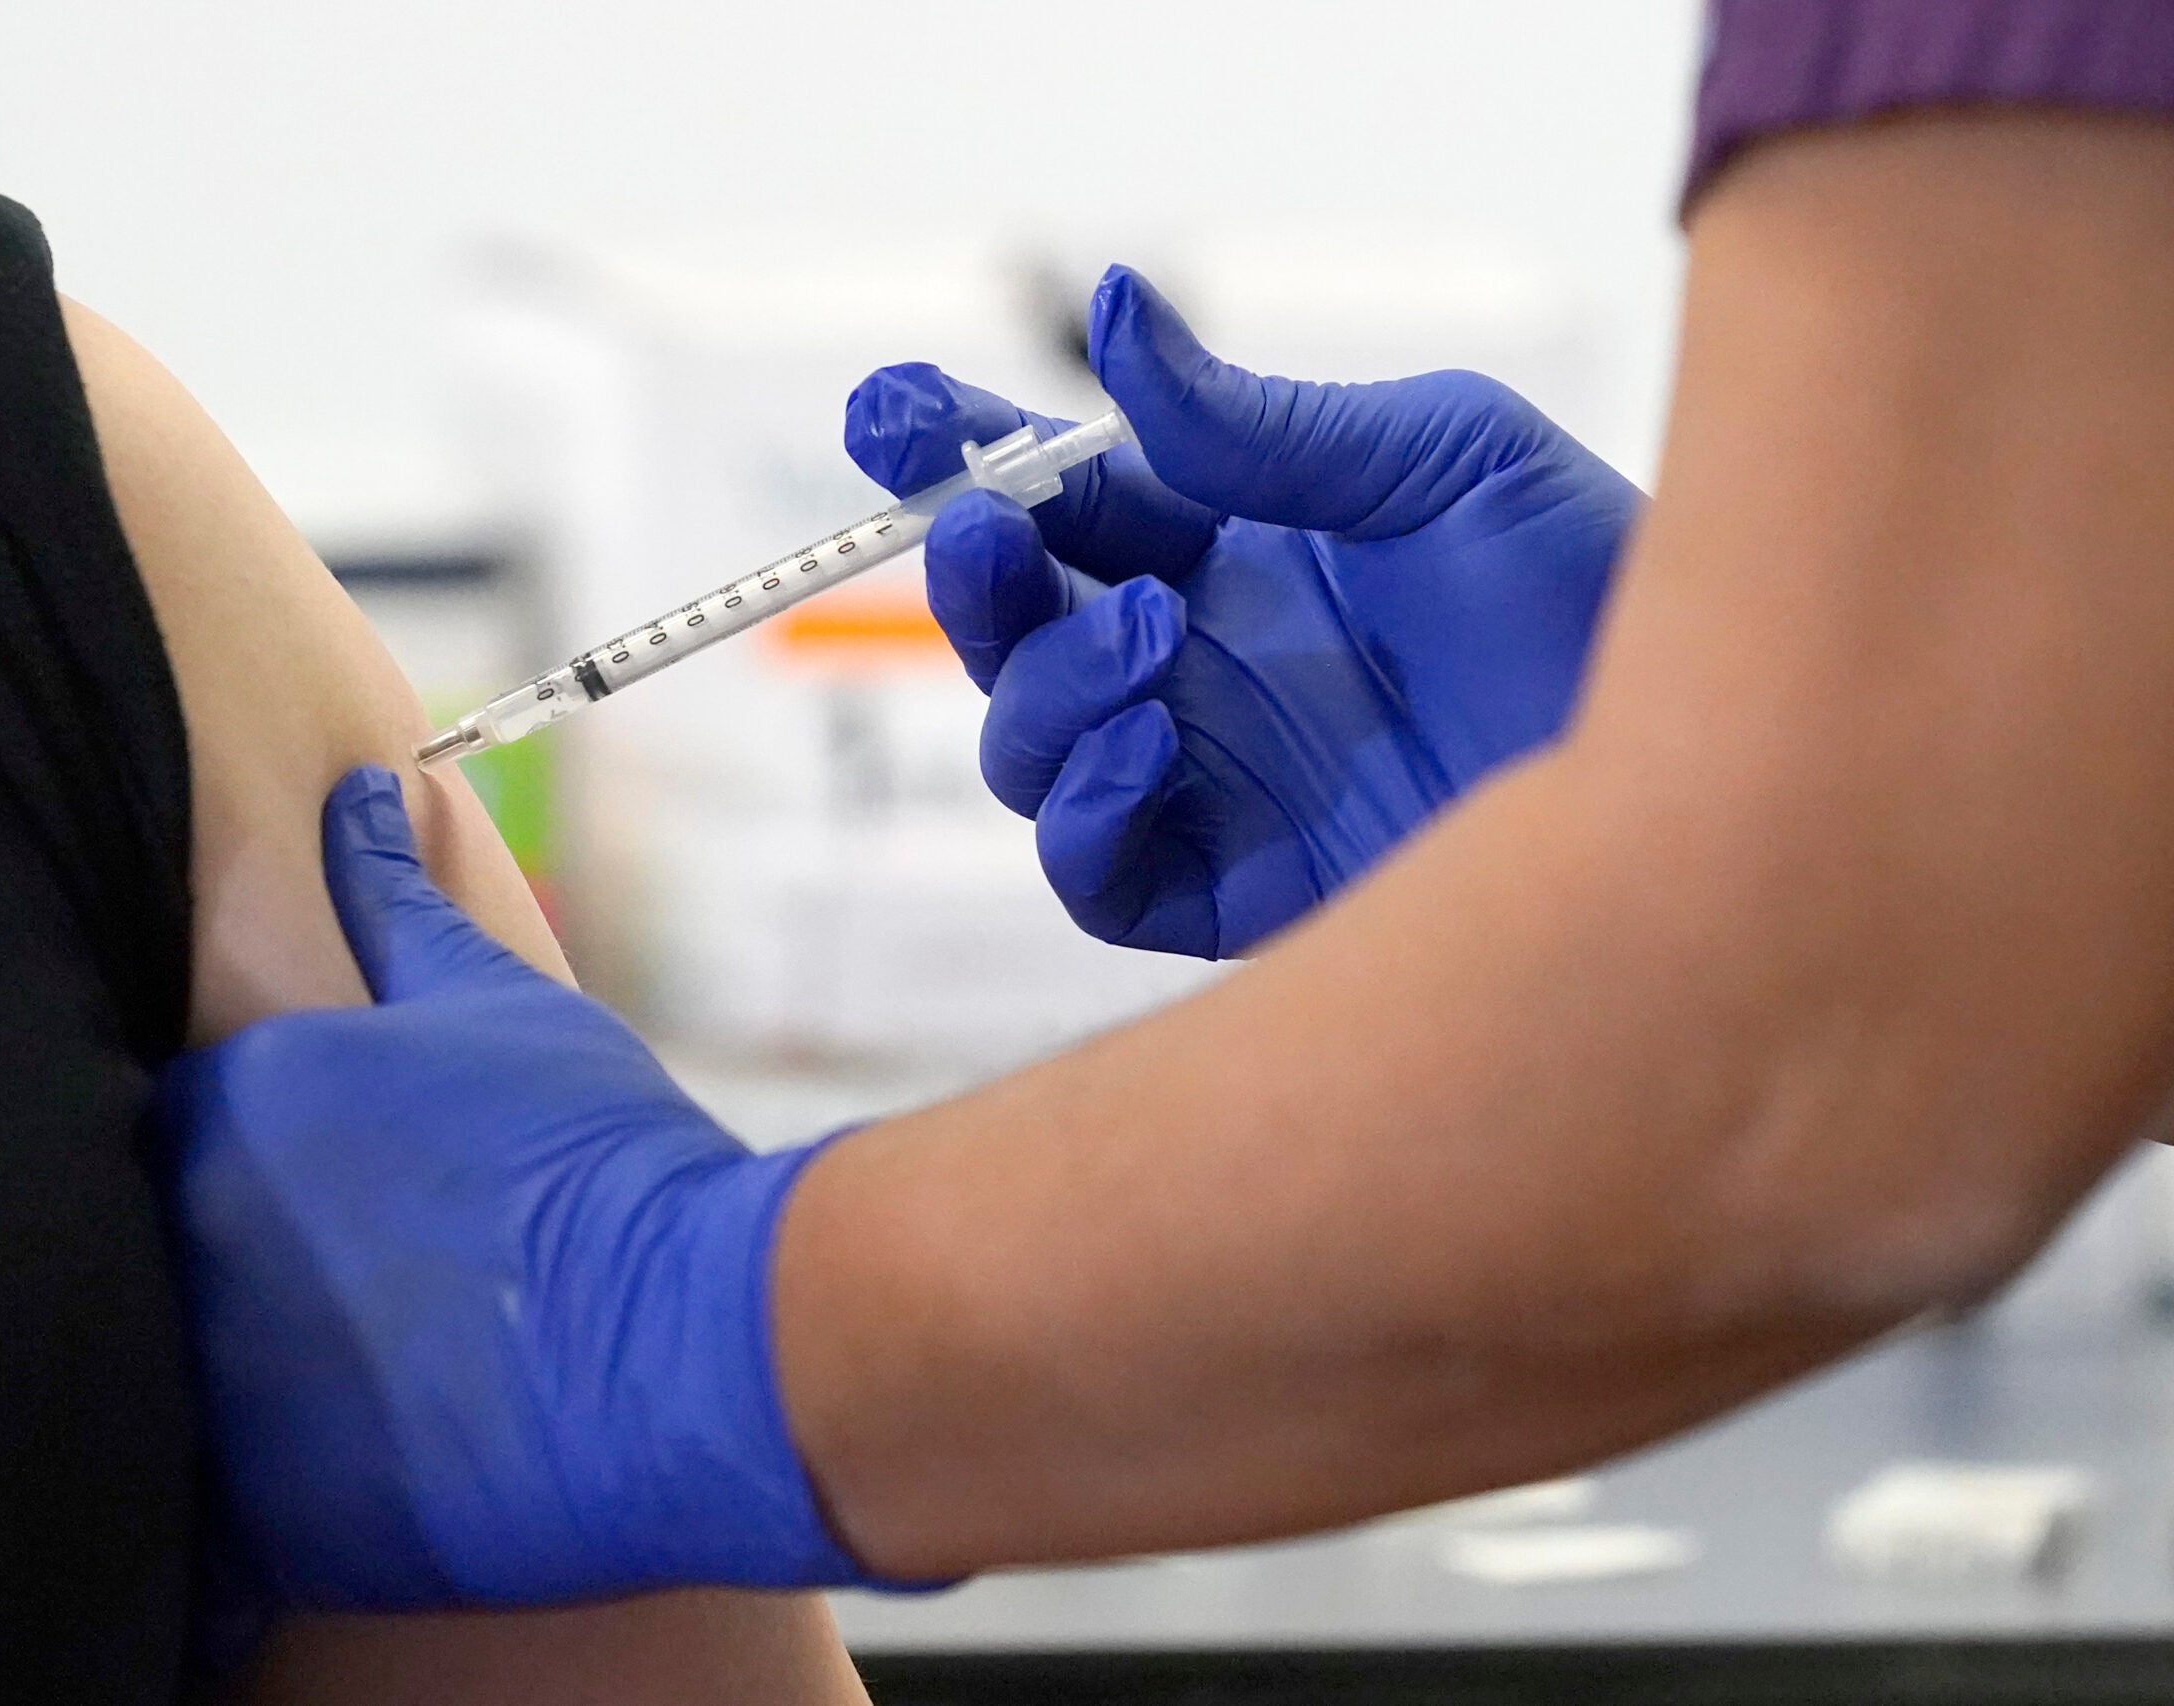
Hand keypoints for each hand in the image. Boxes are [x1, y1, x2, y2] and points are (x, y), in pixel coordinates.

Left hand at [158, 768, 872, 1611]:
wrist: (694, 1344)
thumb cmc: (607, 1161)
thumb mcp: (498, 1006)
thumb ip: (398, 900)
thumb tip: (361, 790)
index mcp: (237, 1096)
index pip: (181, 1122)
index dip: (263, 1158)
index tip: (347, 1188)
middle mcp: (196, 1225)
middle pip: (166, 1239)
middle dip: (246, 1254)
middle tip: (374, 1278)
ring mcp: (219, 1370)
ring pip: (183, 1367)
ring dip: (254, 1364)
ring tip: (376, 1367)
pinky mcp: (261, 1504)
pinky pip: (214, 1506)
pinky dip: (270, 1479)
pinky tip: (367, 1453)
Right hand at [845, 266, 1641, 956]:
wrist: (1706, 755)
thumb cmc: (1599, 590)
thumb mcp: (1439, 461)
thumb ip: (1258, 422)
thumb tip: (1107, 317)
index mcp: (1244, 547)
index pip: (1069, 499)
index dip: (967, 455)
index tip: (890, 414)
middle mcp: (1209, 666)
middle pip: (1017, 628)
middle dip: (974, 575)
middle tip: (985, 529)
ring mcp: (1216, 782)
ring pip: (1030, 751)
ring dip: (1040, 687)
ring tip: (1145, 638)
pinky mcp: (1240, 895)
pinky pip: (1097, 876)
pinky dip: (1082, 817)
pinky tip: (1140, 753)